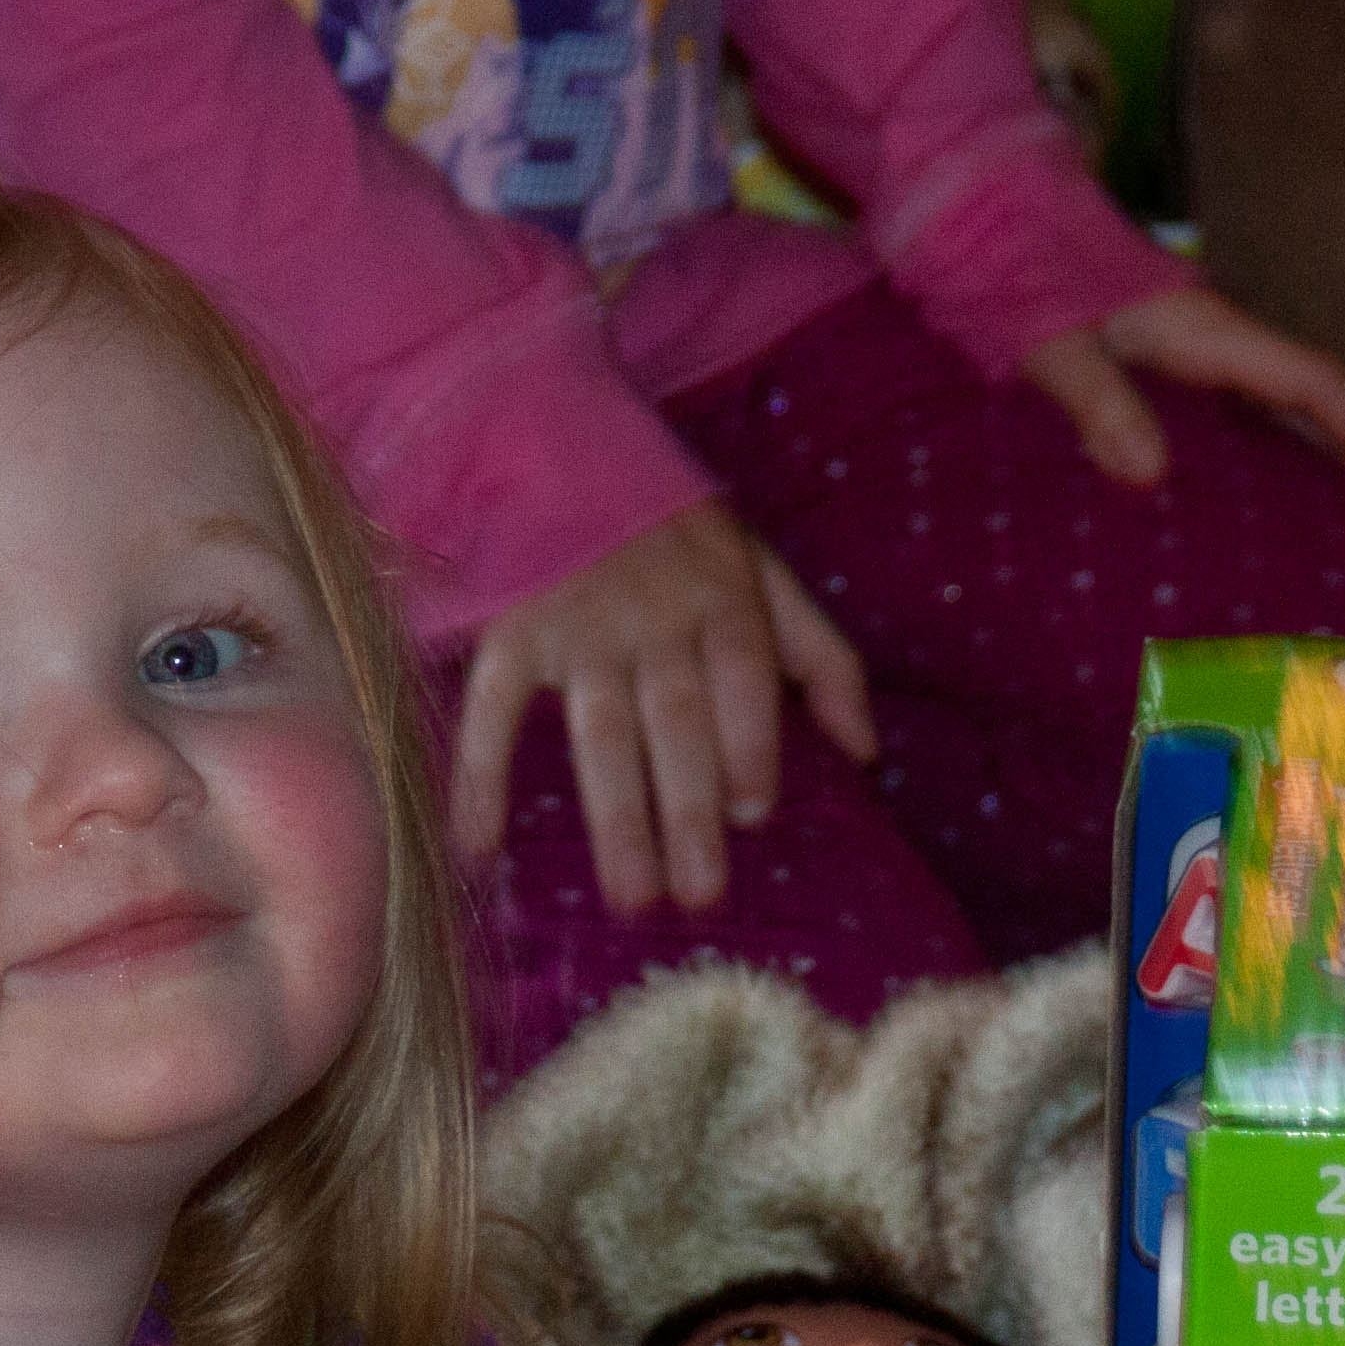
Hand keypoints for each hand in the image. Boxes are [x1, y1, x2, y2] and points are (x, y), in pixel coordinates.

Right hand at [451, 502, 879, 918]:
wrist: (561, 449)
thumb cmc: (679, 537)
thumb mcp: (765, 575)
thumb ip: (821, 658)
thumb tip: (866, 754)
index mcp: (722, 596)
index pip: (742, 675)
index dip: (748, 741)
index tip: (749, 812)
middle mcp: (653, 615)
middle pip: (677, 720)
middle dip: (688, 809)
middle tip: (698, 895)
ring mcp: (579, 627)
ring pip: (601, 730)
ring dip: (615, 815)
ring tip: (631, 895)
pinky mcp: (514, 632)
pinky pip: (492, 708)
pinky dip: (481, 773)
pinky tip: (478, 844)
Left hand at [1019, 286, 1344, 511]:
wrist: (991, 220)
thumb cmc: (1019, 270)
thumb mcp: (1053, 342)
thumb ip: (1096, 400)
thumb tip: (1149, 476)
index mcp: (1205, 333)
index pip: (1314, 383)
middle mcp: (1217, 341)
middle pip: (1319, 396)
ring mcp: (1198, 353)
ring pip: (1286, 407)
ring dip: (1325, 460)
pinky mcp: (1171, 367)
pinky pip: (1244, 415)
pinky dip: (1273, 457)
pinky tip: (1266, 508)